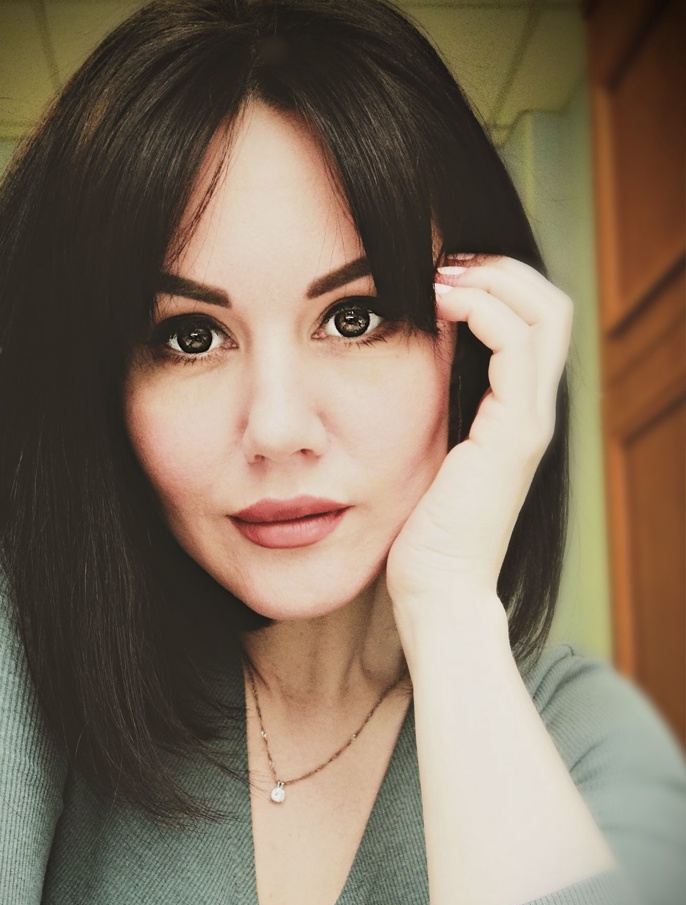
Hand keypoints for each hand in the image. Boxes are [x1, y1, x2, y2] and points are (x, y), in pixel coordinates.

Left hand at [386, 255, 571, 607]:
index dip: (495, 286)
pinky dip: (483, 310)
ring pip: (545, 313)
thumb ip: (431, 415)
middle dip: (498, 270)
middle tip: (442, 264)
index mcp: (514, 415)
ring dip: (491, 279)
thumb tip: (403, 374)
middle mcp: (534, 412)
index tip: (438, 278)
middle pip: (551, 306)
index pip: (532, 324)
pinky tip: (438, 306)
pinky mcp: (516, 434)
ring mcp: (531, 421)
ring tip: (439, 277)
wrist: (437, 590)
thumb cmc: (422, 534)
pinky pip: (515, 345)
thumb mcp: (425, 458)